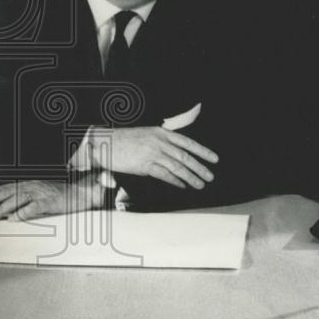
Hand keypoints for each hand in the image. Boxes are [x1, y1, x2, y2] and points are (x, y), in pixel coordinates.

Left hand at [0, 174, 103, 220]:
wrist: (85, 193)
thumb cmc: (65, 196)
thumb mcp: (44, 193)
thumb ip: (28, 198)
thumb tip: (10, 211)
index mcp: (32, 184)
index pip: (7, 187)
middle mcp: (36, 186)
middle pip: (9, 192)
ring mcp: (43, 193)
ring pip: (18, 199)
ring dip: (3, 209)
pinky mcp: (51, 201)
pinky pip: (32, 207)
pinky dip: (21, 213)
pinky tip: (14, 219)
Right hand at [89, 126, 218, 189]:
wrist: (103, 142)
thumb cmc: (125, 140)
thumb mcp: (147, 134)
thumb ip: (162, 142)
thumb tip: (176, 153)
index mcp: (162, 133)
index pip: (188, 142)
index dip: (204, 151)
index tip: (215, 159)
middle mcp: (160, 142)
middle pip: (185, 156)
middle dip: (200, 167)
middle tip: (211, 176)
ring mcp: (152, 153)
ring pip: (177, 167)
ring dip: (191, 177)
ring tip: (201, 185)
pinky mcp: (144, 165)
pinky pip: (164, 174)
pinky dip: (175, 181)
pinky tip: (183, 186)